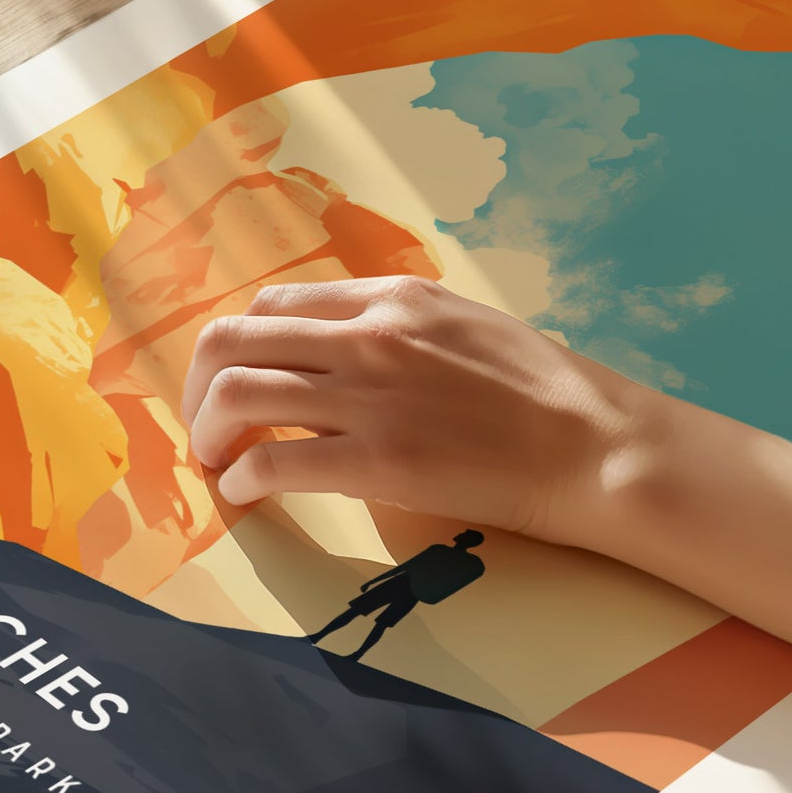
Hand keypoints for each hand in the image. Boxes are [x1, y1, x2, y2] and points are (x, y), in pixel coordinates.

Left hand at [180, 276, 640, 540]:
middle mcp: (367, 334)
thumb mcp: (463, 324)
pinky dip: (242, 479)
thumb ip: (398, 326)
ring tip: (217, 463)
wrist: (593, 444)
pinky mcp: (376, 460)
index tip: (235, 381)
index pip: (275, 303)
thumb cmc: (543, 391)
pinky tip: (246, 495)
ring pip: (237, 393)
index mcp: (390, 297)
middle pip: (234, 340)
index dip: (239, 345)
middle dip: (198, 386)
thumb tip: (344, 346)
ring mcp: (369, 396)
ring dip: (208, 432)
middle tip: (206, 426)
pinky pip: (272, 460)